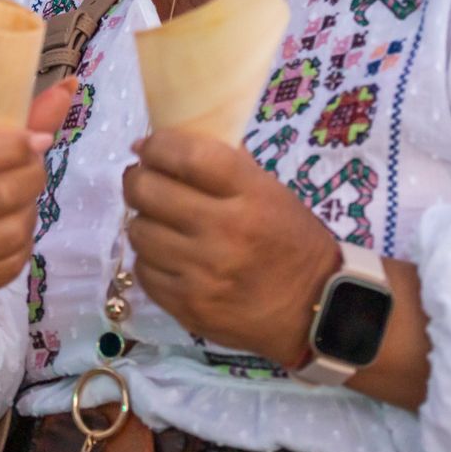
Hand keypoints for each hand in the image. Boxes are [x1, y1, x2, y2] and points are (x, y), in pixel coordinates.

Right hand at [0, 79, 76, 300]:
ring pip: (10, 232)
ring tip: (22, 198)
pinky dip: (24, 242)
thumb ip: (12, 121)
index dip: (12, 147)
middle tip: (34, 167)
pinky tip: (13, 227)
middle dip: (31, 176)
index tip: (39, 140)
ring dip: (30, 210)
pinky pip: (12, 264)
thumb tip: (72, 85)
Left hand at [123, 132, 339, 366]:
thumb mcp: (272, 193)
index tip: (147, 146)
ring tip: (156, 221)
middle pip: (149, 191)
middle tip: (141, 181)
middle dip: (137, 179)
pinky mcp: (188, 306)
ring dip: (143, 221)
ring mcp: (203, 273)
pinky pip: (143, 272)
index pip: (188, 156)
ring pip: (139, 232)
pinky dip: (149, 259)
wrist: (313, 311)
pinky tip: (165, 255)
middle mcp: (224, 232)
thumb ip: (228, 166)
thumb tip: (176, 140)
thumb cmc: (292, 242)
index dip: (157, 145)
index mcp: (250, 196)